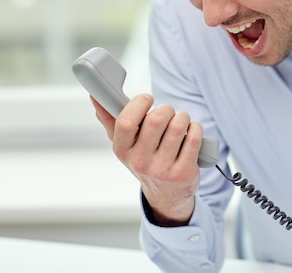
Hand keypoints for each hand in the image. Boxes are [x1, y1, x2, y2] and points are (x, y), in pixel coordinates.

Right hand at [92, 94, 201, 225]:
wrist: (166, 194)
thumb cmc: (145, 160)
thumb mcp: (125, 144)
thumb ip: (110, 119)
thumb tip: (95, 97)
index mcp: (122, 150)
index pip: (126, 121)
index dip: (139, 103)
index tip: (147, 99)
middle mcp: (140, 162)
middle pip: (156, 120)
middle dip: (166, 109)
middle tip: (168, 112)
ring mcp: (162, 169)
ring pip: (177, 126)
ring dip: (183, 117)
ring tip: (180, 121)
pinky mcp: (183, 172)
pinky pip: (194, 138)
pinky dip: (196, 128)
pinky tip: (191, 131)